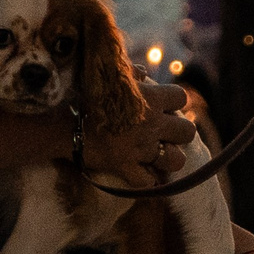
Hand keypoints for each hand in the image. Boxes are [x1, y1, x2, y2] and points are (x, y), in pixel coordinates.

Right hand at [82, 80, 198, 181]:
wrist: (65, 124)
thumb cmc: (86, 96)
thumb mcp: (109, 78)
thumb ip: (130, 73)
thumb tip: (142, 72)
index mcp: (150, 99)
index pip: (181, 97)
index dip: (174, 101)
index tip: (163, 105)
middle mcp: (152, 125)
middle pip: (188, 131)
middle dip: (178, 132)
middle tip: (163, 132)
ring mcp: (141, 149)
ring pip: (176, 160)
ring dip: (168, 158)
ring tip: (157, 154)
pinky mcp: (127, 168)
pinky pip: (148, 181)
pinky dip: (146, 179)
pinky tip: (141, 172)